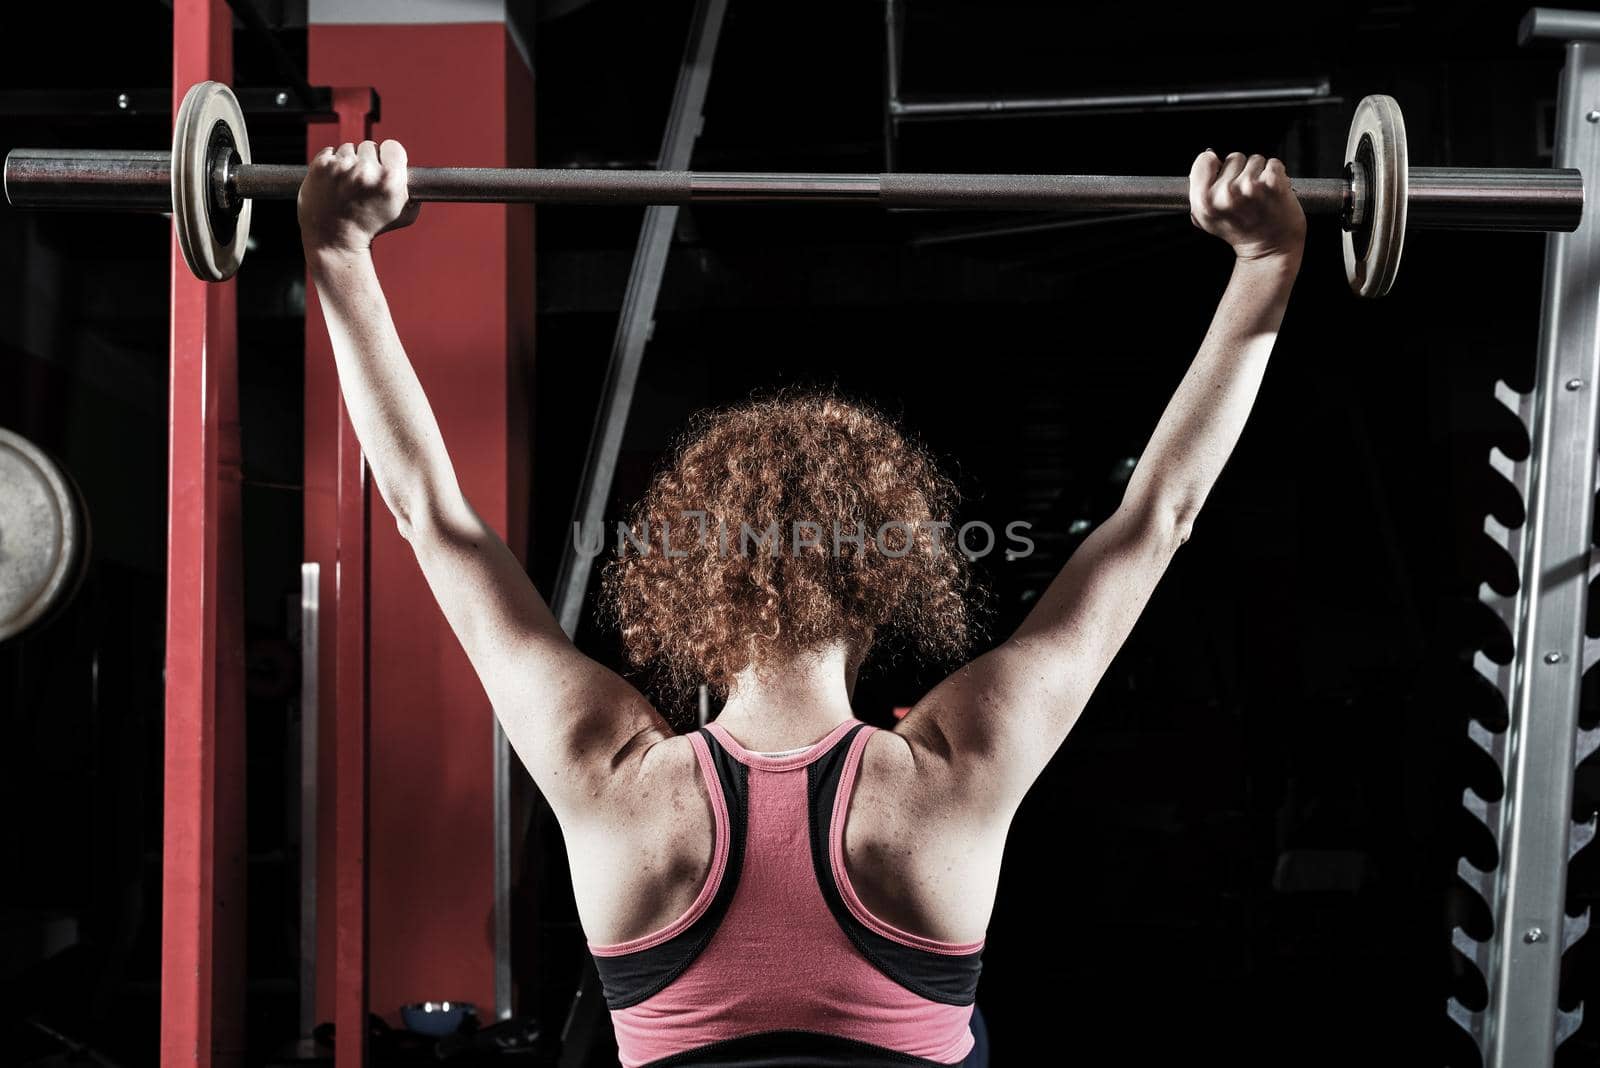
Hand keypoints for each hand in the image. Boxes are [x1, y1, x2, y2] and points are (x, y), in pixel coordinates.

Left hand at [298, 139, 421, 255]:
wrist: (335, 239)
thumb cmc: (371, 228)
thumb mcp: (404, 215)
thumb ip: (413, 193)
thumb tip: (419, 179)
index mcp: (389, 179)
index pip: (393, 146)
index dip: (388, 156)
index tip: (383, 164)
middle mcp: (365, 170)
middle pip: (369, 146)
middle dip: (367, 160)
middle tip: (363, 181)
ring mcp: (341, 167)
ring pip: (348, 148)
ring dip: (348, 162)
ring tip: (347, 184)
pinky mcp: (321, 166)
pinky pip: (329, 152)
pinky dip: (330, 163)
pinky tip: (333, 181)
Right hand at [1188, 151, 1304, 264]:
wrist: (1270, 249)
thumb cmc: (1241, 232)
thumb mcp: (1207, 220)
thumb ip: (1200, 192)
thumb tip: (1206, 160)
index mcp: (1204, 201)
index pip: (1204, 159)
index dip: (1215, 167)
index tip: (1223, 178)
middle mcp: (1225, 193)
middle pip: (1233, 158)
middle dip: (1240, 172)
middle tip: (1245, 196)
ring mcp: (1250, 186)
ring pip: (1255, 160)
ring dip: (1259, 174)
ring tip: (1260, 196)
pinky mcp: (1272, 182)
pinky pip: (1273, 164)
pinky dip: (1276, 175)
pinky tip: (1272, 193)